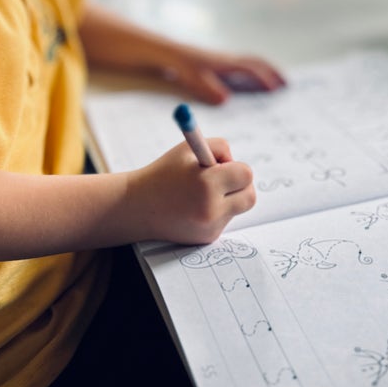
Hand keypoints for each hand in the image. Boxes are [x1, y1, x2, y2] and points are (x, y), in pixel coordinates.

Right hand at [127, 139, 255, 244]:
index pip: (246, 175)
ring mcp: (210, 227)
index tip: (222, 166)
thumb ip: (218, 147)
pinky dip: (216, 211)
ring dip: (227, 198)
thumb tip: (236, 162)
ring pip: (237, 208)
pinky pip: (224, 220)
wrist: (138, 206)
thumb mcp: (187, 148)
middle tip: (223, 180)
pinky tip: (193, 208)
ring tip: (201, 193)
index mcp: (207, 183)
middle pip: (249, 196)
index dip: (235, 167)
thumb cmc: (164, 173)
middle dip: (240, 186)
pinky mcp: (207, 238)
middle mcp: (212, 209)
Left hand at [160, 46, 286, 103]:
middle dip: (273, 72)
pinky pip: (246, 64)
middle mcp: (229, 59)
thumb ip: (209, 90)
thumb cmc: (183, 67)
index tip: (276, 89)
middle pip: (257, 63)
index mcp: (225, 64)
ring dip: (267, 70)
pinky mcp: (223, 62)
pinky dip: (256, 70)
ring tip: (279, 82)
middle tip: (287, 84)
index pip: (250, 70)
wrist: (171, 53)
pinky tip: (257, 80)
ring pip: (252, 62)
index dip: (263, 79)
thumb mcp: (194, 80)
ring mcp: (227, 59)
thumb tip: (226, 100)